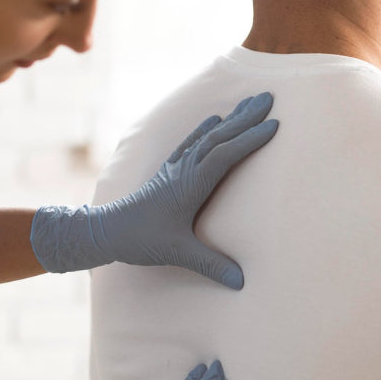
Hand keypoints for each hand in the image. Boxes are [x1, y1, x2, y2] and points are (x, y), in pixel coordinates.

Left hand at [30, 93, 278, 286]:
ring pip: (207, 136)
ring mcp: (175, 167)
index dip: (249, 140)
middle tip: (269, 97)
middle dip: (245, 117)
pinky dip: (205, 129)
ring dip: (230, 118)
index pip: (225, 155)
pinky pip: (191, 142)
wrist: (107, 231)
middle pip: (219, 137)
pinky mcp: (168, 170)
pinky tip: (214, 118)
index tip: (274, 125)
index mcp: (190, 185)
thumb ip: (211, 265)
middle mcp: (184, 169)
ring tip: (249, 102)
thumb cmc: (141, 240)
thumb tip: (242, 282)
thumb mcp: (178, 253)